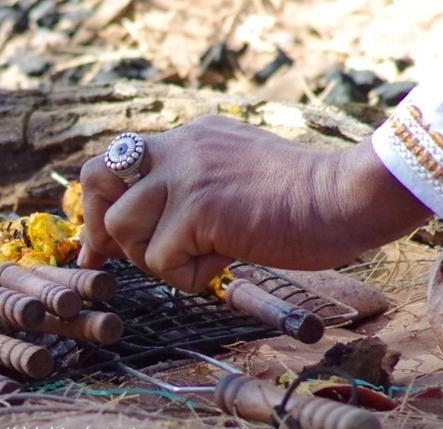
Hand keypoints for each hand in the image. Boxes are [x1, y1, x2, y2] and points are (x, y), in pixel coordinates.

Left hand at [78, 115, 430, 291]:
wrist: (347, 199)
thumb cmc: (305, 202)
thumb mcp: (236, 176)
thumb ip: (194, 187)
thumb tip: (150, 227)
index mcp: (189, 138)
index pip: (114, 160)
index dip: (98, 203)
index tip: (101, 243)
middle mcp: (180, 147)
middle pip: (95, 179)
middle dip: (100, 227)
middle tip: (116, 257)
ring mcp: (186, 175)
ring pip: (122, 227)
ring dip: (154, 258)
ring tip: (203, 257)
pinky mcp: (198, 209)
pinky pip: (161, 260)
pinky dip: (189, 277)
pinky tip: (225, 262)